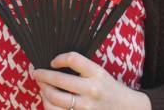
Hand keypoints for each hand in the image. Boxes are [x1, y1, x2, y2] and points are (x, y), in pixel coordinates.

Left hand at [32, 51, 150, 109]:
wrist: (128, 109)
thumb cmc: (110, 88)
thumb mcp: (100, 73)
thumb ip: (81, 68)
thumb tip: (55, 65)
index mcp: (96, 73)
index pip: (73, 59)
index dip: (59, 58)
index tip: (52, 61)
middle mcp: (91, 90)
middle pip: (60, 80)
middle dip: (43, 76)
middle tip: (36, 73)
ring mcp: (87, 107)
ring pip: (57, 100)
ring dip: (44, 93)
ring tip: (42, 88)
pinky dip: (50, 108)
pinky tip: (48, 102)